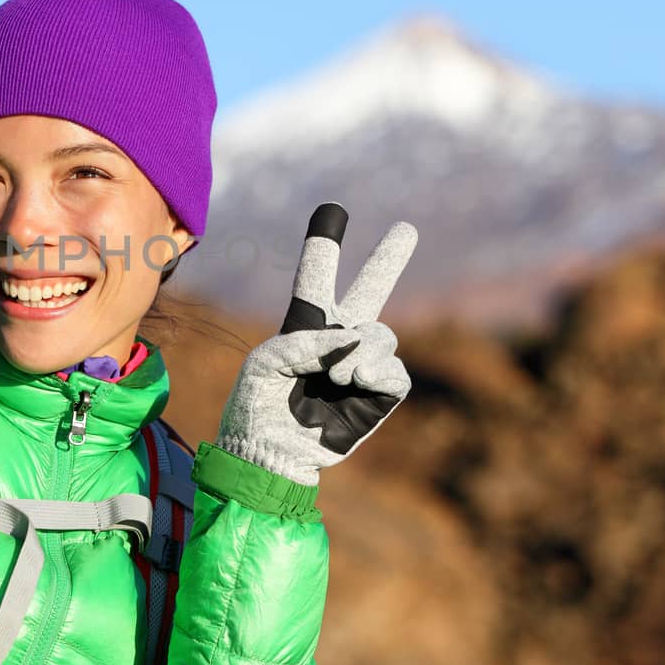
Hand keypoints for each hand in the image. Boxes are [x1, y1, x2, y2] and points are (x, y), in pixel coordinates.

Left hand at [217, 205, 417, 485]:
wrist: (269, 453)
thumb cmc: (257, 407)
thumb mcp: (265, 363)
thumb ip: (307, 341)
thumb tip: (356, 340)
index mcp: (304, 326)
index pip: (316, 279)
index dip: (324, 247)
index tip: (333, 211)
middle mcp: (336, 342)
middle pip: (369, 290)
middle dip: (388, 260)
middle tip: (407, 228)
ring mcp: (360, 366)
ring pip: (382, 335)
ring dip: (363, 350)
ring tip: (339, 375)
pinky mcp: (378, 395)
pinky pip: (395, 371)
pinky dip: (378, 370)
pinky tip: (356, 379)